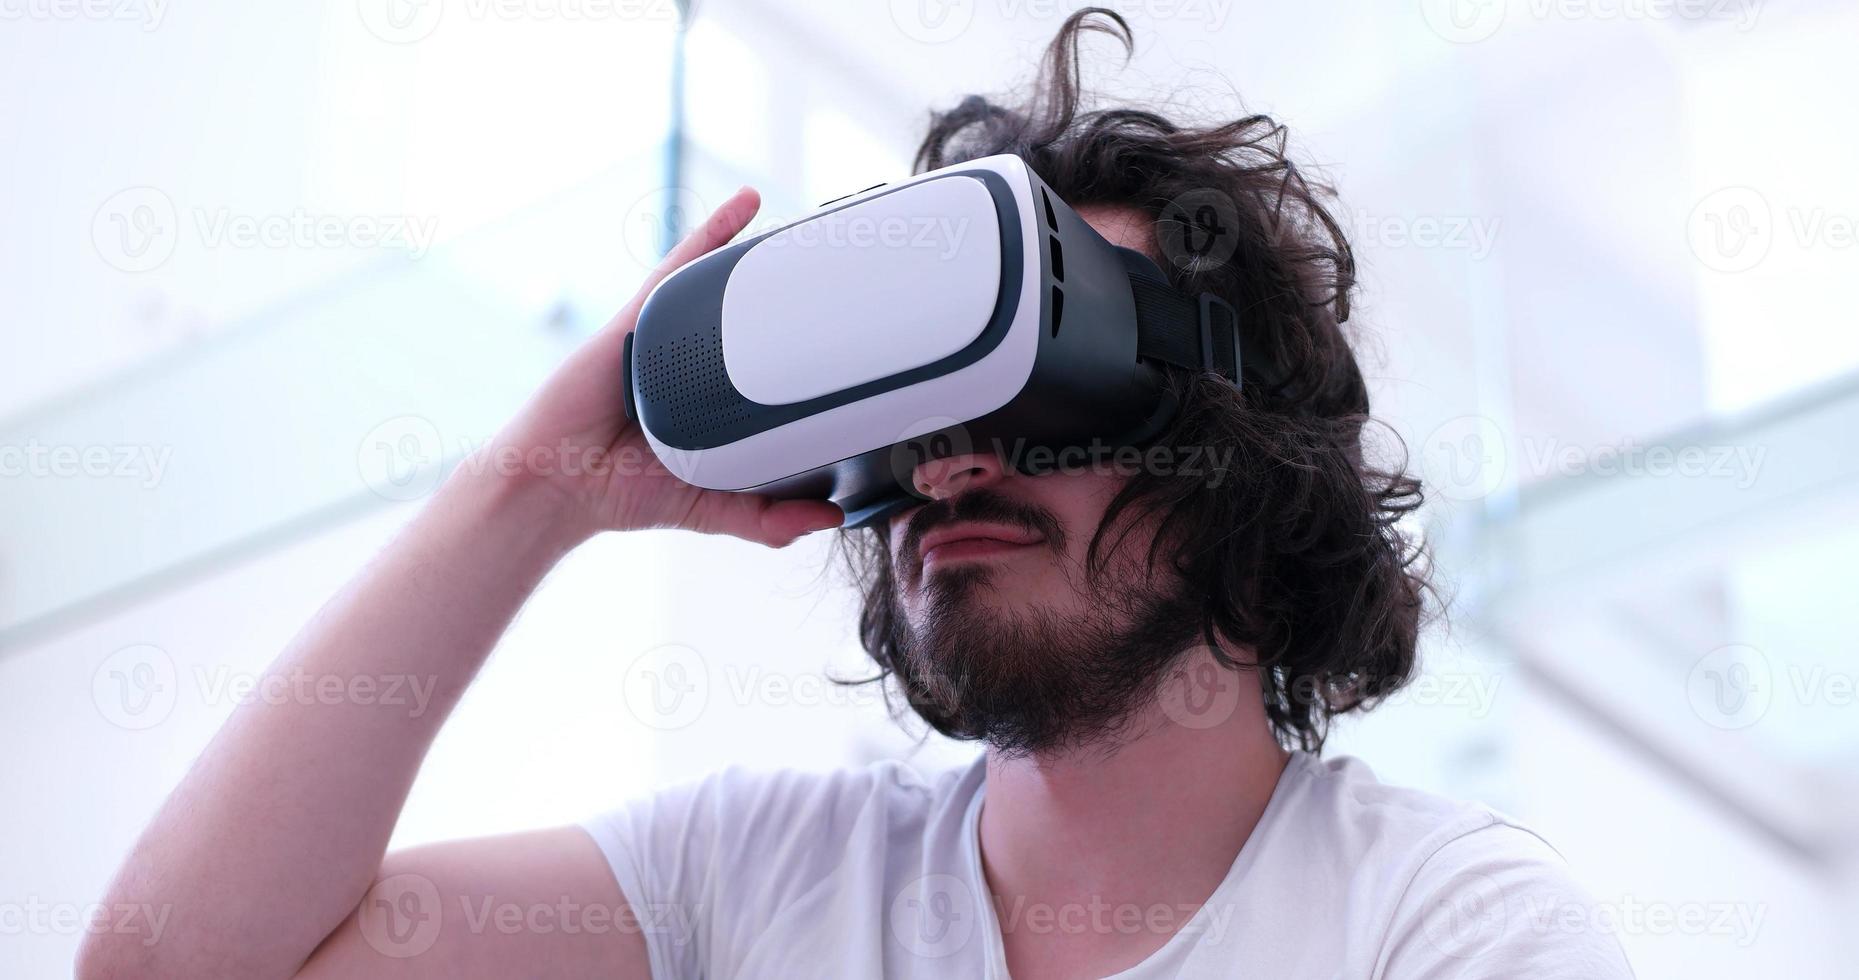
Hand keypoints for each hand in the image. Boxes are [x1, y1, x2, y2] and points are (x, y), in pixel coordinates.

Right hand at [461, 186, 844, 547]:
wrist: (559, 483)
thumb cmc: (622, 492)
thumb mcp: (711, 508)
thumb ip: (767, 521)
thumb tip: (830, 520)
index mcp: (711, 400)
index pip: (767, 364)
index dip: (803, 346)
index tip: (851, 332)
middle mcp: (691, 362)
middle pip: (748, 318)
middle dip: (787, 291)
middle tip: (840, 266)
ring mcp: (667, 336)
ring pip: (724, 286)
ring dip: (760, 251)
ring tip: (807, 224)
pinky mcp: (643, 318)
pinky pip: (684, 266)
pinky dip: (714, 232)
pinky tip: (747, 205)